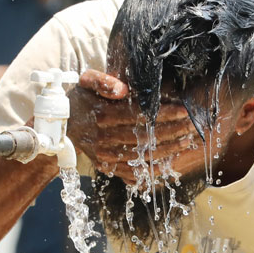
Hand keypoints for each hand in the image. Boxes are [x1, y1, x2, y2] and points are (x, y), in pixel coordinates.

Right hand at [68, 69, 197, 180]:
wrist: (61, 125)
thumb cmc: (80, 99)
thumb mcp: (86, 80)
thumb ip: (102, 81)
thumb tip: (121, 89)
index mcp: (101, 114)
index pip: (139, 115)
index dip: (164, 113)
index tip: (185, 110)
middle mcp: (103, 137)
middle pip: (144, 137)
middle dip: (173, 131)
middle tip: (192, 126)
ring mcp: (104, 155)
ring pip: (141, 157)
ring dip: (167, 151)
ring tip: (187, 141)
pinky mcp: (106, 166)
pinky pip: (132, 172)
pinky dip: (152, 170)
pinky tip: (170, 163)